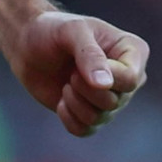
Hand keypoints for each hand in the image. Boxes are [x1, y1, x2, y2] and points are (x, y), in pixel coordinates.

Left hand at [3, 10, 148, 137]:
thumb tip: (105, 85)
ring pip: (99, 118)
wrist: (29, 47)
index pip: (131, 79)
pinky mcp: (92, 114)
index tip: (79, 66)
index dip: (104, 78)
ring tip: (66, 83)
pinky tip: (62, 100)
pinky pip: (86, 130)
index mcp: (133, 51)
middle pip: (115, 101)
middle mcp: (127, 78)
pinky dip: (69, 117)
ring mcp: (111, 98)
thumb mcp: (71, 32)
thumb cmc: (53, 30)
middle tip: (71, 73)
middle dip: (84, 89)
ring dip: (74, 102)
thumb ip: (90, 54)